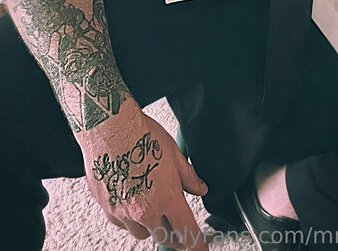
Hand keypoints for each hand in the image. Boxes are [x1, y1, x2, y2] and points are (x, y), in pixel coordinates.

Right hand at [78, 99, 208, 249]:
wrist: (109, 127)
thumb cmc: (141, 135)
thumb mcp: (175, 154)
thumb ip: (189, 177)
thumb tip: (200, 189)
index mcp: (167, 199)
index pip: (188, 233)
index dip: (197, 245)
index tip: (201, 249)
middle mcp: (145, 211)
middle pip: (166, 238)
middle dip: (176, 235)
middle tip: (179, 226)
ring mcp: (123, 211)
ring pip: (143, 233)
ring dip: (152, 226)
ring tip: (154, 205)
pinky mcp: (107, 207)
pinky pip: (123, 224)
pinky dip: (131, 218)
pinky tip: (134, 200)